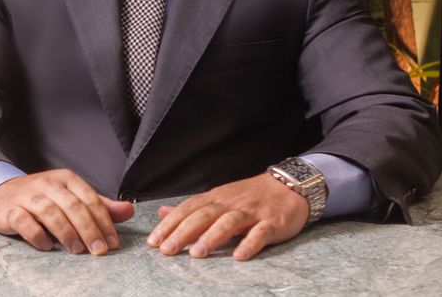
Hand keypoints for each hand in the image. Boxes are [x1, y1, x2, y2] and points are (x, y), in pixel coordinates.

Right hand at [0, 168, 133, 255]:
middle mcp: (47, 184)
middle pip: (72, 205)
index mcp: (66, 179)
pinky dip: (37, 235)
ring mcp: (28, 196)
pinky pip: (24, 222)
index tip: (113, 242)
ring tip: (77, 251)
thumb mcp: (71, 196)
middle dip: (89, 229)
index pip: (90, 198)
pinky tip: (47, 246)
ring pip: (50, 212)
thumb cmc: (42, 197)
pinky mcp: (11, 210)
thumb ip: (99, 205)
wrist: (2, 193)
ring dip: (66, 233)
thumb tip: (129, 210)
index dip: (104, 221)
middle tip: (99, 250)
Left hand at [146, 173, 308, 260]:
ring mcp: (251, 212)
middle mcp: (230, 203)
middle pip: (203, 216)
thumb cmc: (250, 196)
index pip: (187, 209)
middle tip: (167, 250)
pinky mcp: (272, 222)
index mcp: (215, 198)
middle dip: (183, 232)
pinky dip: (249, 244)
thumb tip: (163, 213)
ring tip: (196, 253)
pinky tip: (239, 256)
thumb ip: (192, 208)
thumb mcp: (218, 198)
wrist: (288, 186)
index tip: (153, 241)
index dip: (169, 224)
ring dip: (212, 237)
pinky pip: (260, 233)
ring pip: (228, 223)